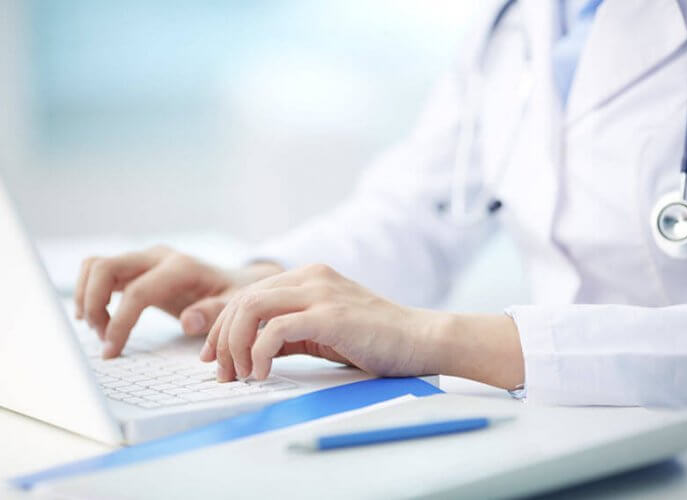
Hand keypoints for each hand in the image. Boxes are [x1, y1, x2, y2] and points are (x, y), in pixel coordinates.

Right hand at [75, 245, 282, 357]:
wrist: (239, 282)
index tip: (112, 350)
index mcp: (182, 268)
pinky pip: (101, 272)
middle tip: (102, 336)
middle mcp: (159, 257)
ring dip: (89, 298)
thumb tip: (189, 323)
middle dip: (93, 303)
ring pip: (97, 266)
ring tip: (101, 330)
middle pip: (105, 267)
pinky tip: (102, 320)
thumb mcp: (235, 307)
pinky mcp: (138, 268)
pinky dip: (92, 294)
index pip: (137, 292)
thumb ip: (215, 313)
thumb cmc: (236, 297)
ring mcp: (146, 260)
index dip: (120, 322)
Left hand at [198, 263, 524, 389]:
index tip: (214, 356)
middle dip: (222, 338)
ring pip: (252, 308)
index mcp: (308, 276)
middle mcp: (311, 277)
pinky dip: (259, 352)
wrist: (421, 338)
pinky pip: (276, 329)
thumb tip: (249, 351)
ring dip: (236, 345)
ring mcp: (321, 293)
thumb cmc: (377, 339)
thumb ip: (290, 331)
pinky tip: (262, 372)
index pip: (248, 294)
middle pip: (243, 300)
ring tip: (240, 373)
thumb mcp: (324, 330)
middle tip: (220, 371)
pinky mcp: (330, 314)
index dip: (222, 326)